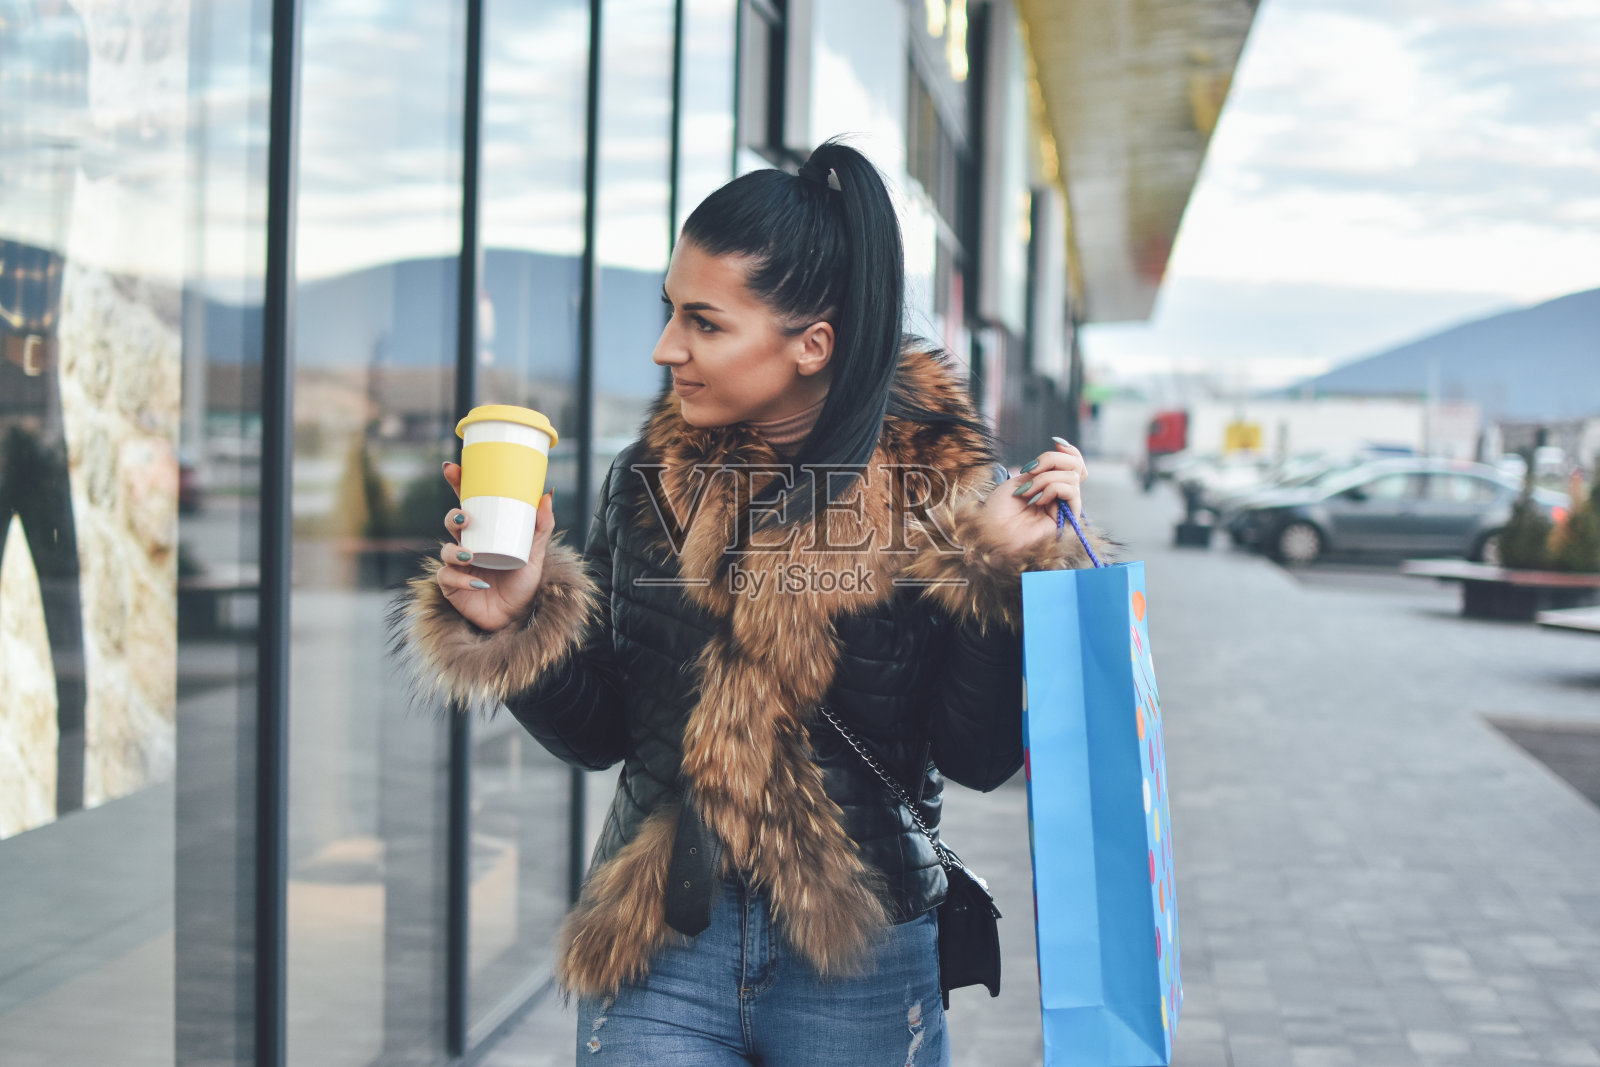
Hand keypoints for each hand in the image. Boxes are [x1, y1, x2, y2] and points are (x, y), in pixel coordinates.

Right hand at [435, 461, 555, 631]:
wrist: (519, 615)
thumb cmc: (524, 581)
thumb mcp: (536, 552)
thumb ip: (541, 526)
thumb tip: (547, 494)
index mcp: (484, 531)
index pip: (468, 503)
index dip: (458, 485)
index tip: (453, 468)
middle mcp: (468, 544)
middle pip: (451, 523)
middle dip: (453, 517)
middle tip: (465, 518)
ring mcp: (458, 565)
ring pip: (445, 550)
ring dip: (455, 551)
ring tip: (471, 555)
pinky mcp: (452, 586)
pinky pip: (447, 578)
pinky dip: (460, 579)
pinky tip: (477, 583)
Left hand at [978, 438, 1088, 553]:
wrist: (990, 531)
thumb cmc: (998, 508)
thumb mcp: (1020, 479)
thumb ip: (1042, 467)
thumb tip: (1062, 447)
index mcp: (1049, 486)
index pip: (1073, 465)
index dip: (1070, 451)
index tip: (1056, 442)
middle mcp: (1060, 497)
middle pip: (1076, 467)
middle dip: (1054, 459)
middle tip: (1032, 469)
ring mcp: (1065, 509)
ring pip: (1072, 478)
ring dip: (1046, 478)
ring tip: (1027, 491)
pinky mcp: (1068, 521)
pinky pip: (1072, 492)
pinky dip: (1052, 489)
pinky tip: (1037, 500)